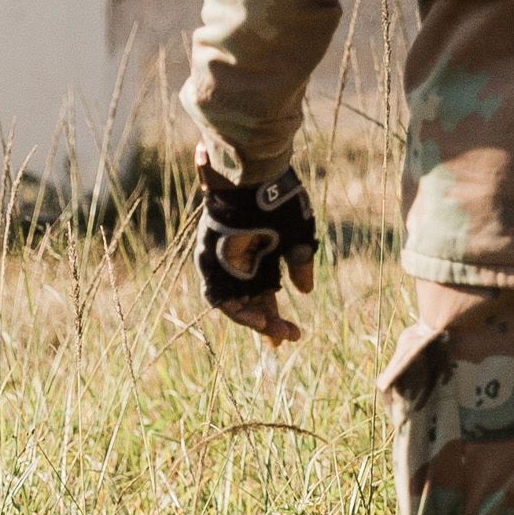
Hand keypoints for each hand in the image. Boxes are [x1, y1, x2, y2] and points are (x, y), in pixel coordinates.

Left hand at [195, 164, 317, 342]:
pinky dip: (235, 309)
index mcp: (261, 253)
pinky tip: (257, 320)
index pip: (266, 293)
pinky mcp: (208, 259)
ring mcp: (223, 261)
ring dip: (252, 320)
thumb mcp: (298, 235)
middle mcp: (240, 260)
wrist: (253, 176)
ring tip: (273, 331)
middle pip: (251, 301)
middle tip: (286, 338)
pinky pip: (217, 294)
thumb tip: (304, 291)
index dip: (277, 315)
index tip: (294, 333)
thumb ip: (299, 263)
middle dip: (268, 322)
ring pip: (234, 301)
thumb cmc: (277, 200)